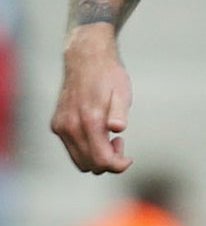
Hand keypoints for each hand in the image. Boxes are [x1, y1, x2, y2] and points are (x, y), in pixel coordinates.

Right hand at [50, 31, 133, 173]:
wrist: (85, 59)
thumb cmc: (108, 76)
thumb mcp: (122, 93)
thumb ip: (119, 112)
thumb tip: (118, 128)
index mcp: (88, 120)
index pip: (101, 160)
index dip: (118, 166)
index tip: (129, 158)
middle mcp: (69, 126)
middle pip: (89, 164)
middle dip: (109, 162)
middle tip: (119, 143)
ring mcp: (60, 126)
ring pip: (79, 160)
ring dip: (97, 157)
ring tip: (111, 139)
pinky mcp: (56, 124)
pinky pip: (72, 149)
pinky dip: (87, 149)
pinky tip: (99, 134)